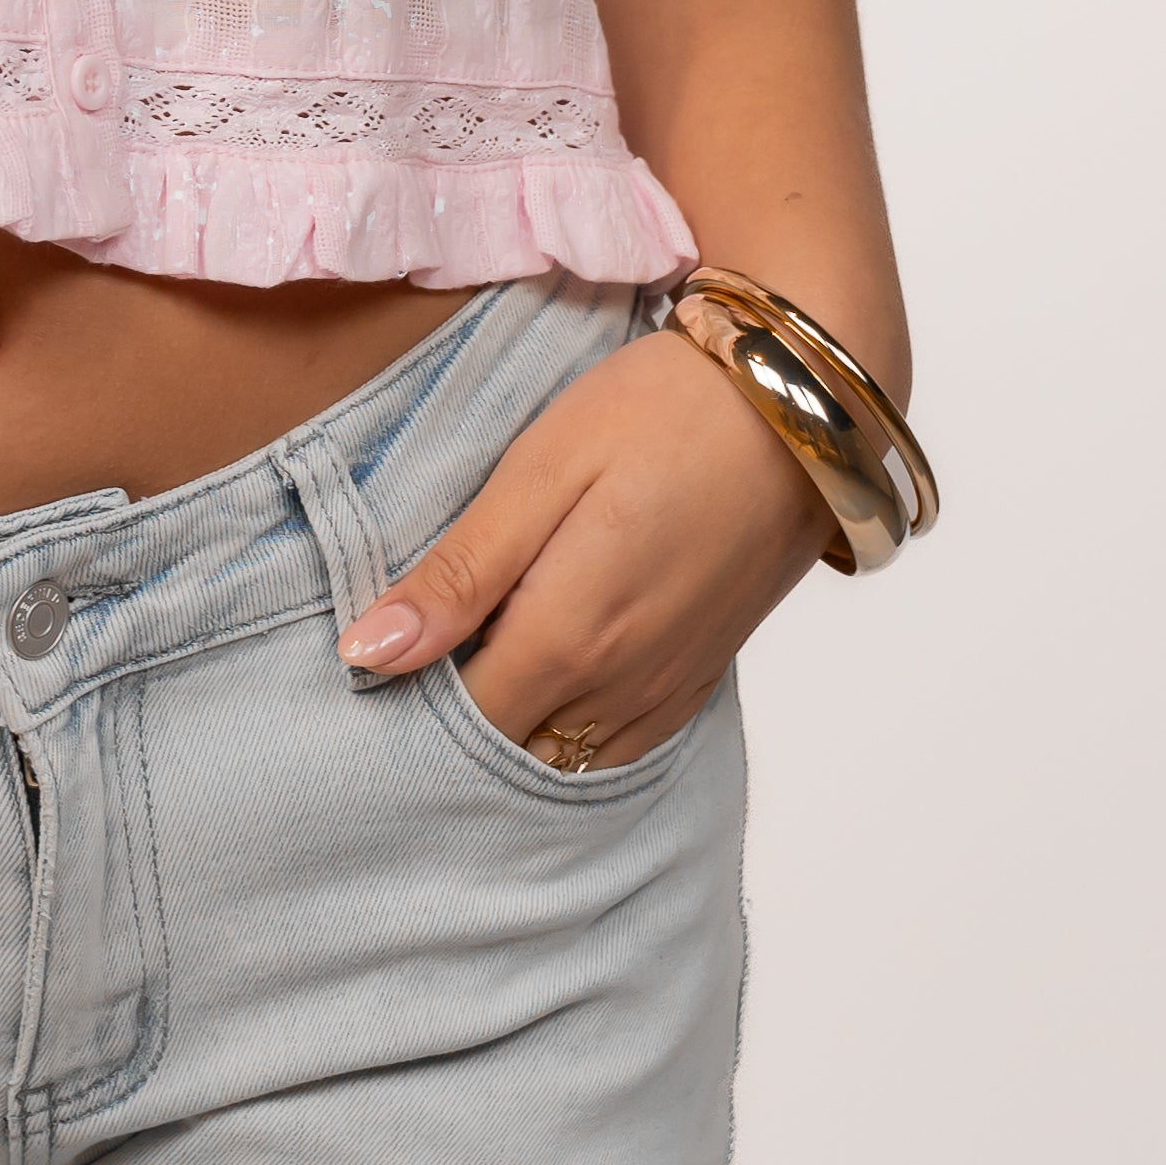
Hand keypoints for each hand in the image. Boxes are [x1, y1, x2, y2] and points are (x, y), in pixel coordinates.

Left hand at [337, 327, 828, 759]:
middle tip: (421, 647)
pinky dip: (575, 729)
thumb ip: (459, 575)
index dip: (408, 696)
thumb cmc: (660, 415)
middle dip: (452, 719)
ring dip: (515, 724)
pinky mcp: (701, 677)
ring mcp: (667, 690)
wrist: (797, 407)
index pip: (457, 721)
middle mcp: (620, 688)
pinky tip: (550, 673)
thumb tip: (368, 656)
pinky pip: (623, 747)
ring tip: (480, 652)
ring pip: (565, 757)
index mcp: (568, 638)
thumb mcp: (539, 471)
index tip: (381, 649)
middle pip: (507, 749)